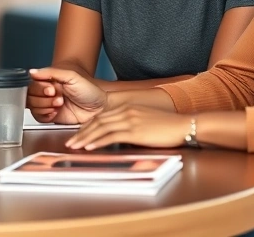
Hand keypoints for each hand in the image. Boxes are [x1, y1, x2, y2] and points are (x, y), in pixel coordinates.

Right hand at [27, 67, 106, 124]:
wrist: (100, 108)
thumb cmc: (89, 90)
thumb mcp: (71, 76)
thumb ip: (51, 72)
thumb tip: (32, 72)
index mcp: (49, 81)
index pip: (32, 83)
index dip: (39, 88)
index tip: (51, 89)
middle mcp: (47, 93)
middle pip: (30, 96)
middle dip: (43, 98)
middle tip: (58, 98)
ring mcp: (48, 105)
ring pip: (33, 107)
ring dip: (45, 106)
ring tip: (59, 104)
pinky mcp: (52, 118)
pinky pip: (39, 118)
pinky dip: (45, 116)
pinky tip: (55, 113)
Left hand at [66, 104, 190, 150]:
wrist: (184, 125)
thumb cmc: (167, 127)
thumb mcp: (145, 121)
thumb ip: (131, 125)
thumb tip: (121, 137)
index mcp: (128, 108)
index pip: (101, 116)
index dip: (87, 126)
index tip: (78, 134)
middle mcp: (126, 111)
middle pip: (97, 121)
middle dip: (81, 132)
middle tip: (70, 142)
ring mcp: (129, 120)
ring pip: (100, 128)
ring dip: (85, 137)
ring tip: (74, 145)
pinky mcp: (134, 130)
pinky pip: (111, 136)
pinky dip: (98, 141)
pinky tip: (89, 146)